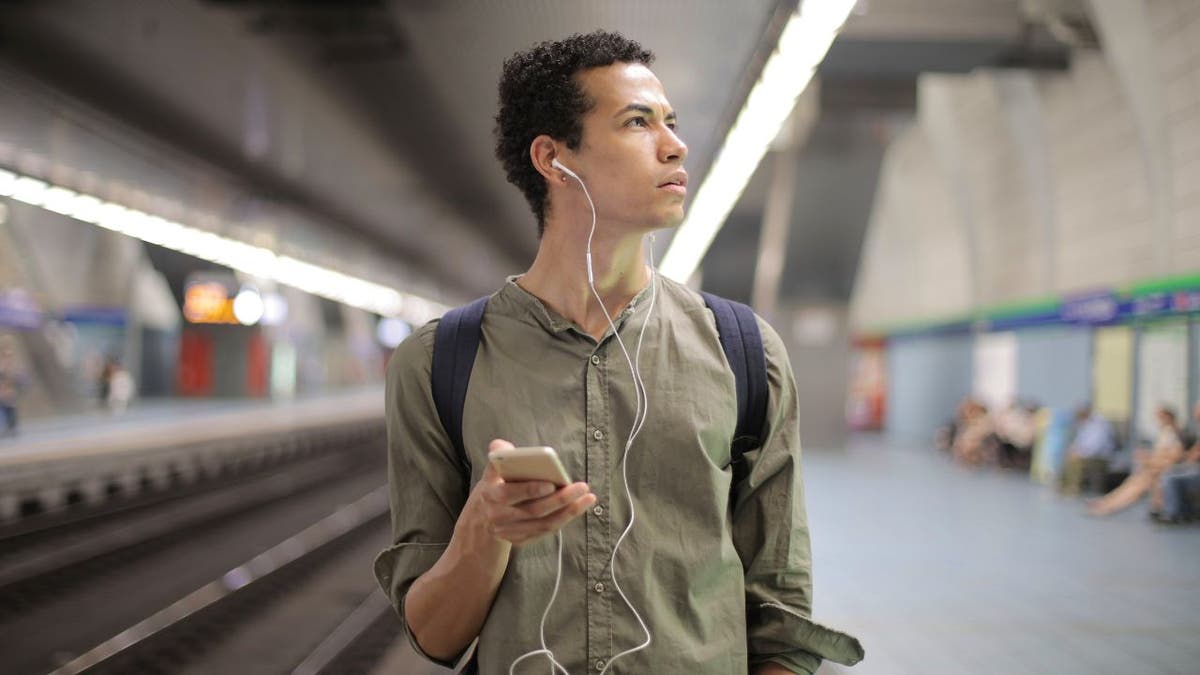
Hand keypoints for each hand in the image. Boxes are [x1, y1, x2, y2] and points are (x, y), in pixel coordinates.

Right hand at [473, 439, 595, 545]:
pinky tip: (579, 507)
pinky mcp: (521, 540)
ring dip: (569, 512)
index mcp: (490, 495)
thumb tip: (504, 447)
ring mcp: (510, 531)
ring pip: (543, 524)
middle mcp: (499, 517)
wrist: (483, 516)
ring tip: (587, 497)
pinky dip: (564, 519)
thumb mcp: (492, 470)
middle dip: (560, 499)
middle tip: (581, 487)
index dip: (530, 490)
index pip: (509, 494)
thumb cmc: (495, 485)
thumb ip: (499, 455)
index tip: (551, 483)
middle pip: (533, 510)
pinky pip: (546, 531)